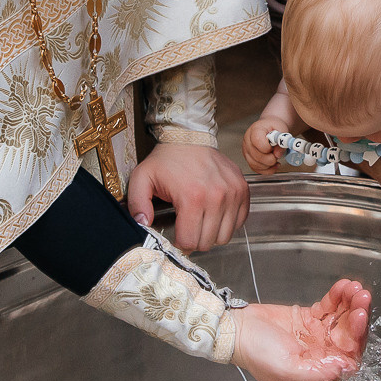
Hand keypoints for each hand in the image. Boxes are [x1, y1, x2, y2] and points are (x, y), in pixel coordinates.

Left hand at [126, 142, 249, 250]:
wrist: (189, 136)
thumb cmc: (166, 160)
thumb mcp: (142, 178)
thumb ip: (137, 204)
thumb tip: (143, 224)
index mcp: (192, 197)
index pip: (190, 242)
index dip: (180, 244)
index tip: (177, 237)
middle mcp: (216, 197)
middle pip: (208, 242)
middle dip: (195, 240)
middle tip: (188, 229)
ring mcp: (233, 193)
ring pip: (225, 236)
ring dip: (212, 234)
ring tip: (201, 222)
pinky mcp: (243, 190)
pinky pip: (239, 222)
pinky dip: (228, 223)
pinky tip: (215, 214)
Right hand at [233, 278, 372, 380]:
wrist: (235, 329)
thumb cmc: (255, 354)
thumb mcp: (285, 370)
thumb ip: (317, 373)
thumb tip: (346, 369)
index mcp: (318, 373)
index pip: (348, 357)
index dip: (357, 338)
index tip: (358, 317)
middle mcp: (321, 355)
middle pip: (350, 336)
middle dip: (358, 316)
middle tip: (361, 297)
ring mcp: (317, 336)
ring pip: (343, 320)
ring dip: (351, 303)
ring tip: (353, 287)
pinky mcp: (310, 318)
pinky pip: (330, 307)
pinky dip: (338, 296)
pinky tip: (343, 286)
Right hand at [242, 115, 289, 173]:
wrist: (269, 128)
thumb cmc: (274, 127)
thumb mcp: (281, 128)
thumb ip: (282, 140)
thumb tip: (278, 154)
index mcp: (255, 130)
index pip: (257, 141)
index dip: (268, 147)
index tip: (275, 145)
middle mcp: (247, 141)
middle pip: (257, 156)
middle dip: (271, 159)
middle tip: (277, 154)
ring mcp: (246, 151)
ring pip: (255, 165)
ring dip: (269, 165)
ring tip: (276, 159)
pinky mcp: (249, 159)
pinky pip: (256, 169)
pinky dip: (267, 170)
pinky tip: (273, 165)